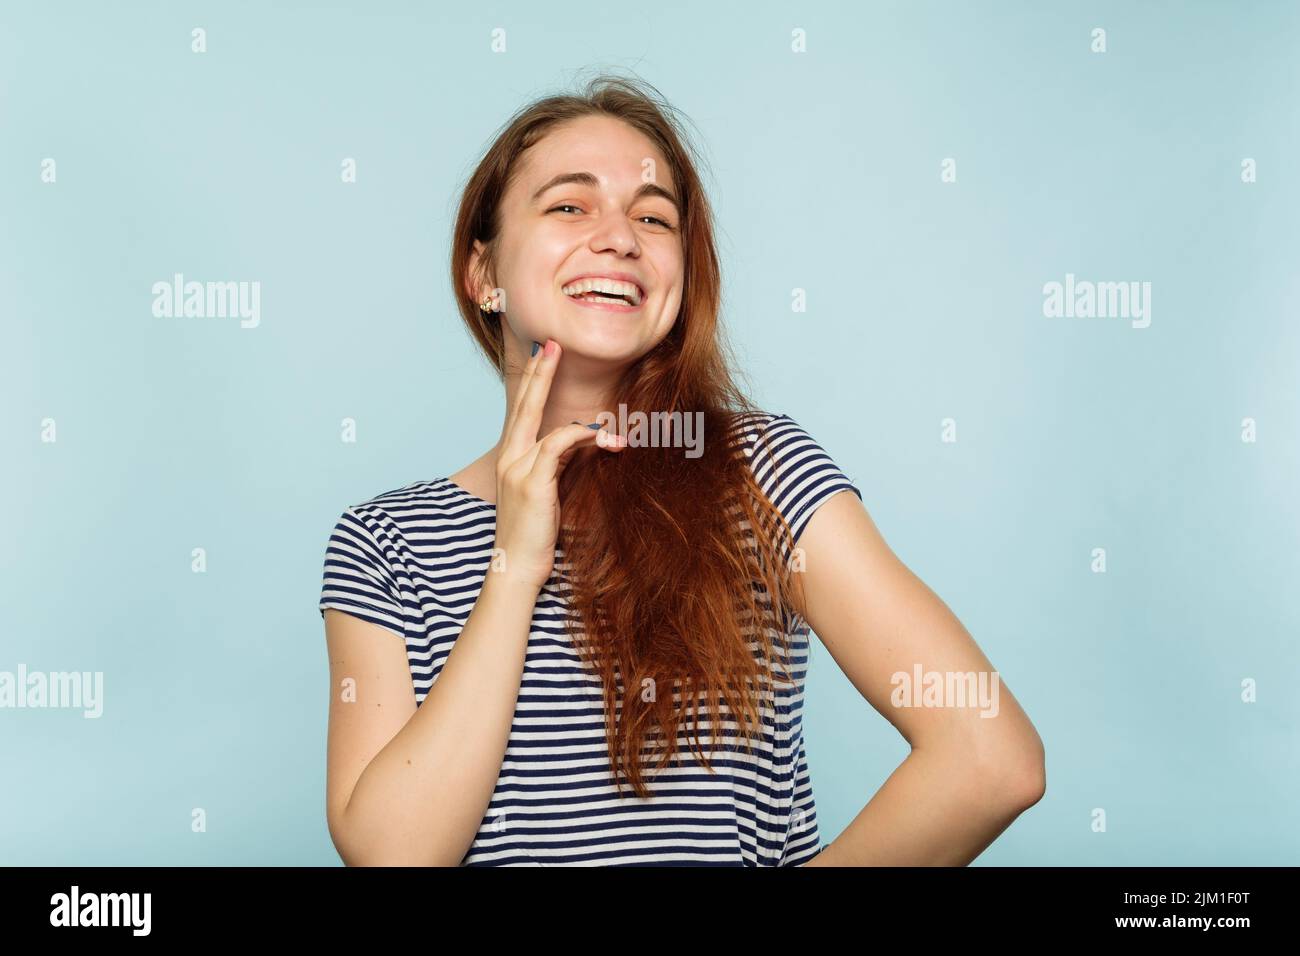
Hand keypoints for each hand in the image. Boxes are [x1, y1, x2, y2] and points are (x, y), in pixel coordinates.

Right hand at [491, 339, 625, 588]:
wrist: (516, 567)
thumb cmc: (535, 535)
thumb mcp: (549, 492)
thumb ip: (559, 465)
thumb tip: (583, 442)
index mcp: (511, 459)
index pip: (522, 412)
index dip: (533, 383)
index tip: (543, 356)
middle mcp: (509, 459)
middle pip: (525, 406)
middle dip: (540, 374)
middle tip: (552, 345)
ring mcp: (517, 469)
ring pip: (552, 427)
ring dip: (589, 426)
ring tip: (616, 430)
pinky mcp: (532, 483)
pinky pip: (559, 446)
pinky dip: (583, 438)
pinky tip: (606, 442)